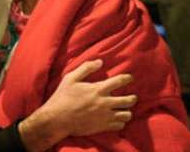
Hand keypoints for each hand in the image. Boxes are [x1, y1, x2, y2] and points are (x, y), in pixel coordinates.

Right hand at [18, 59, 136, 150]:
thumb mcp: (71, 78)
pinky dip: (120, 122)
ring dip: (127, 111)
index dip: (127, 78)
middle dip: (132, 98)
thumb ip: (86, 68)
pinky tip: (117, 119)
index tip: (130, 78)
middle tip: (132, 97)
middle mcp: (104, 103)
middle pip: (127, 101)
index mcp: (98, 89)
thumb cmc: (63, 97)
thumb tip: (99, 62)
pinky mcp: (102, 127)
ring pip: (126, 115)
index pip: (119, 81)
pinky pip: (119, 126)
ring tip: (124, 109)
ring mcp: (104, 116)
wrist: (57, 119)